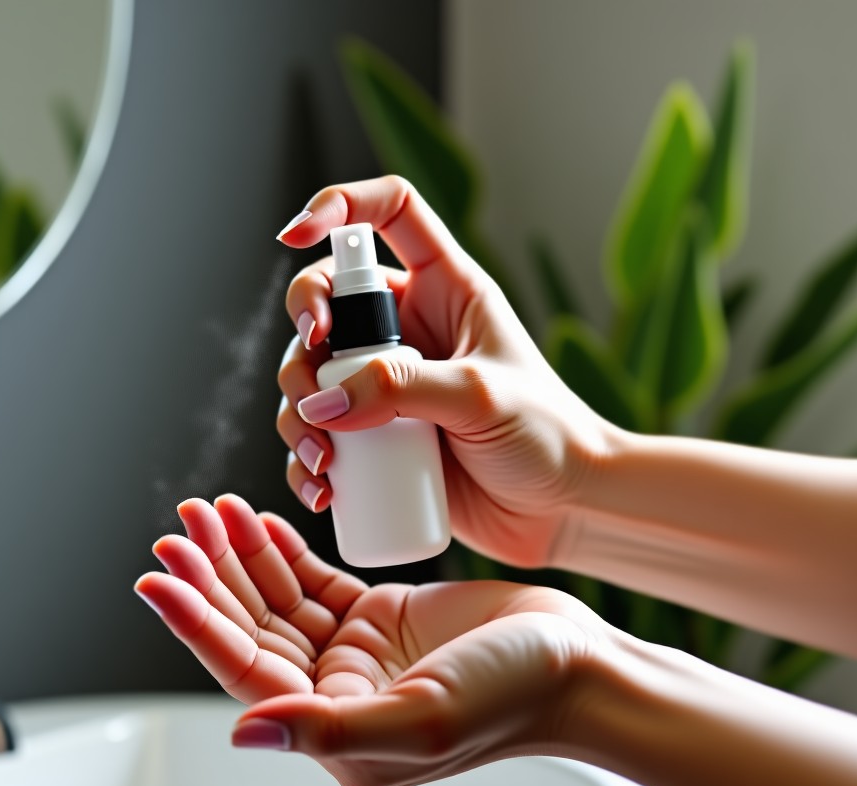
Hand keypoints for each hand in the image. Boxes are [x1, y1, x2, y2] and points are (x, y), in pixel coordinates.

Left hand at [135, 494, 608, 785]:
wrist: (578, 663)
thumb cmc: (515, 695)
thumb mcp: (423, 719)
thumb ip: (330, 730)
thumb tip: (243, 732)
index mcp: (337, 733)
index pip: (247, 671)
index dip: (198, 623)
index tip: (157, 577)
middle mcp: (337, 696)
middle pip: (253, 630)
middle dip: (211, 578)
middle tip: (178, 526)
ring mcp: (357, 655)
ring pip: (277, 602)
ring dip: (241, 557)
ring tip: (208, 510)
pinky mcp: (379, 619)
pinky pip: (314, 584)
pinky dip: (282, 552)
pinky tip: (256, 522)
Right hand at [275, 175, 617, 567]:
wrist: (561, 510)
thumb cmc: (547, 437)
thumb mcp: (478, 396)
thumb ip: (400, 388)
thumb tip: (322, 402)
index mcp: (446, 289)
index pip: (389, 213)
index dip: (339, 205)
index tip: (294, 235)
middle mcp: (408, 331)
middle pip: (324, 304)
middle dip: (302, 341)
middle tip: (312, 386)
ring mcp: (387, 387)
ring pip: (311, 377)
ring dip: (296, 416)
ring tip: (321, 459)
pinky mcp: (377, 441)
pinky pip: (320, 439)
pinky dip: (306, 462)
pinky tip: (321, 488)